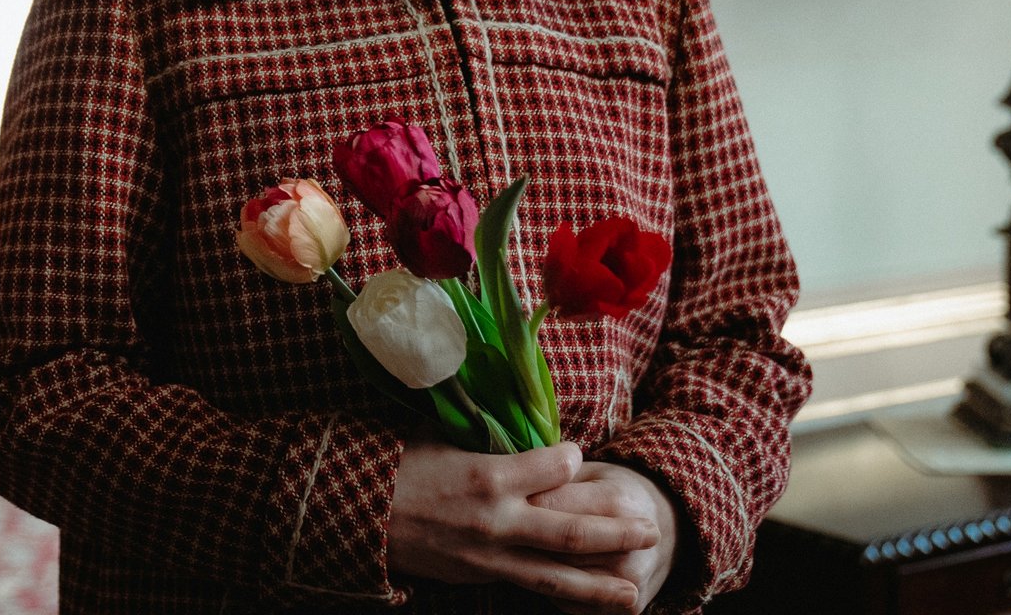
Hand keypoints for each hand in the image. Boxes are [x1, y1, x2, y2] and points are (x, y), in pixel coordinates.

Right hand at [387, 440, 659, 609]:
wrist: (359, 514)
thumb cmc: (401, 466)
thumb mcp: (443, 436)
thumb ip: (486, 434)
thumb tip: (514, 413)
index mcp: (488, 476)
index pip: (553, 467)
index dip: (573, 460)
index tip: (583, 456)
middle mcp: (497, 521)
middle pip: (570, 531)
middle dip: (615, 532)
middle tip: (651, 531)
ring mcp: (490, 556)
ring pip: (556, 575)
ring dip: (600, 586)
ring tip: (636, 593)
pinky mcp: (480, 576)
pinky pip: (529, 587)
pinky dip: (561, 595)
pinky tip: (586, 601)